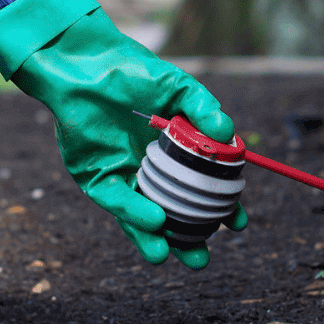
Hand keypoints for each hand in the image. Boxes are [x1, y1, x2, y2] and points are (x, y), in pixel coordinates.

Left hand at [0, 0, 245, 268]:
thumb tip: (228, 133)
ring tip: (170, 256)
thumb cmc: (132, 72)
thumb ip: (202, 108)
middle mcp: (148, 172)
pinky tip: (153, 222)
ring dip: (154, 239)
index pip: (199, 191)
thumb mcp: (176, 88)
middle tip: (201, 259)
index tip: (237, 224)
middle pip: (169, 214)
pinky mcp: (94, 177)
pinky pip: (115, 199)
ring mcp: (121, 177)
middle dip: (184, 241)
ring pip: (138, 217)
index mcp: (172, 156)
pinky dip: (133, 211)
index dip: (218, 210)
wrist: (87, 64)